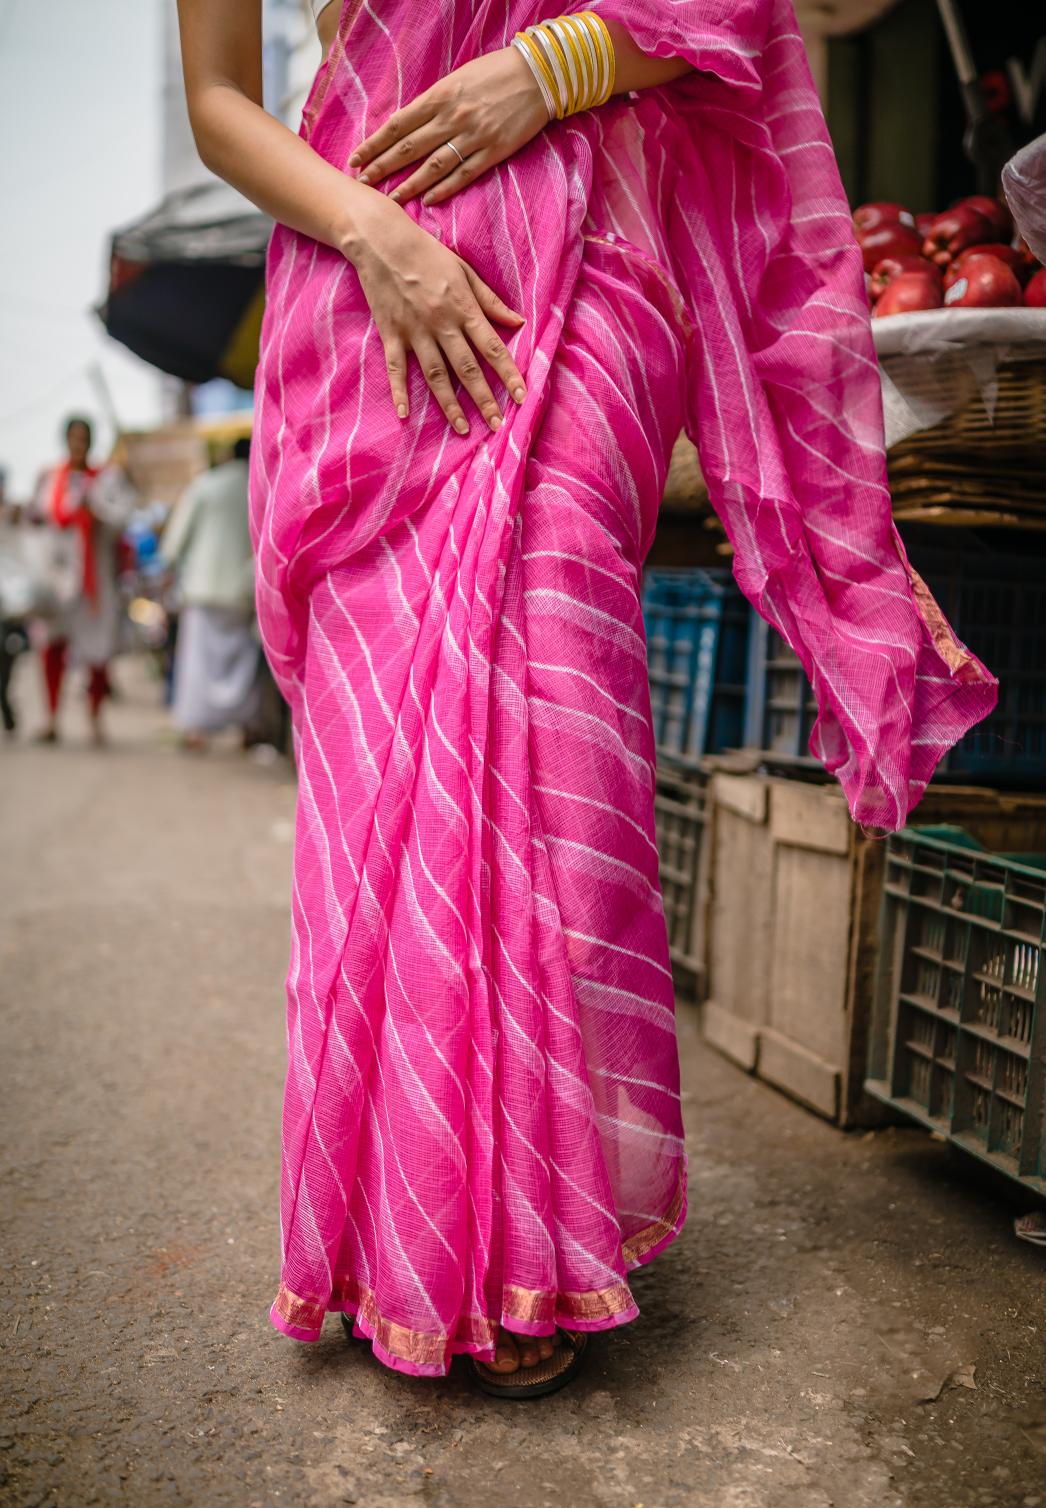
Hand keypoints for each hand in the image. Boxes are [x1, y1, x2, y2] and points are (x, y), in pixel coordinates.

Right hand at [345, 194, 527, 432]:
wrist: (381, 240)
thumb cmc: (427, 252)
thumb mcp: (464, 271)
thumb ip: (490, 300)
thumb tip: (518, 322)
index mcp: (462, 307)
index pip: (492, 347)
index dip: (508, 373)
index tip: (522, 396)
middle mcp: (441, 323)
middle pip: (467, 368)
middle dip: (483, 398)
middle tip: (496, 425)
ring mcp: (414, 331)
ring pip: (435, 375)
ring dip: (449, 404)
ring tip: (461, 429)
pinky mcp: (391, 333)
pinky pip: (397, 368)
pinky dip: (400, 391)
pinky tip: (405, 414)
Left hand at [349, 47, 549, 207]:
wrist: (537, 74)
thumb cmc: (495, 73)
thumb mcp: (457, 79)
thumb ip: (434, 102)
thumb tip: (410, 126)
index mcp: (439, 96)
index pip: (398, 125)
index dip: (375, 144)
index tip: (356, 158)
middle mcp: (452, 117)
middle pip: (409, 147)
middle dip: (383, 166)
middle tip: (362, 183)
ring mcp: (473, 136)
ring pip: (433, 165)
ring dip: (410, 184)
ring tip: (391, 198)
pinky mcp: (493, 150)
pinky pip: (464, 173)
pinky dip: (445, 188)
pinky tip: (429, 200)